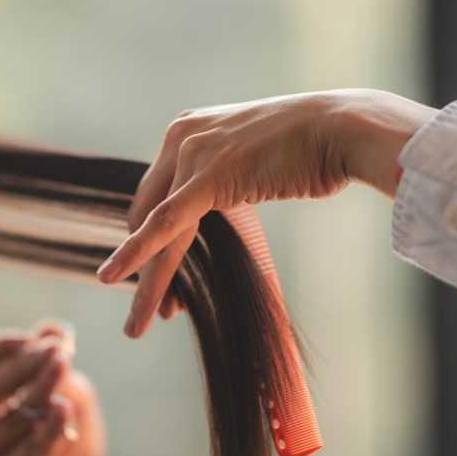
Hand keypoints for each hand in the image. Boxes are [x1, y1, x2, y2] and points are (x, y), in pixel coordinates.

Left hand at [95, 89, 436, 337]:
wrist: (342, 130)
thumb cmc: (313, 148)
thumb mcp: (254, 159)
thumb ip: (227, 175)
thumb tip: (227, 197)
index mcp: (188, 131)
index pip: (156, 196)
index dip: (151, 244)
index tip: (161, 286)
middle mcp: (181, 137)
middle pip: (148, 214)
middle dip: (145, 267)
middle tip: (148, 313)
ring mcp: (192, 153)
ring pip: (155, 228)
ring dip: (145, 280)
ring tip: (137, 326)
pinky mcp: (207, 175)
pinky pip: (166, 224)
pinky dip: (138, 253)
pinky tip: (114, 278)